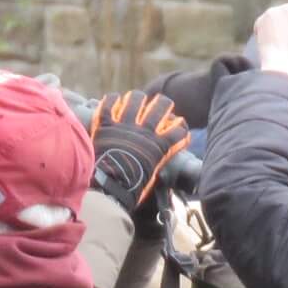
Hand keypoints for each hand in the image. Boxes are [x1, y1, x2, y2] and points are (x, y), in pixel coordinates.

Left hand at [87, 89, 191, 217]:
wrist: (108, 188)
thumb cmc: (130, 189)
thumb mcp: (151, 177)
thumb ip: (155, 165)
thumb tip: (159, 168)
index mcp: (158, 146)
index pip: (178, 131)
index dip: (181, 128)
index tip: (179, 129)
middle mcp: (144, 132)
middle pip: (161, 106)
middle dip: (164, 103)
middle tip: (163, 104)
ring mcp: (125, 126)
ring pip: (136, 99)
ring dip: (138, 98)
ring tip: (138, 98)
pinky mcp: (106, 125)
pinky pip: (109, 104)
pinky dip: (112, 99)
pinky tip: (114, 98)